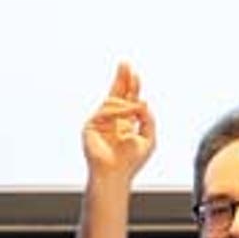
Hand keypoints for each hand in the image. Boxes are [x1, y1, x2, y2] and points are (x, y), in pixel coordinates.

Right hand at [82, 62, 155, 182]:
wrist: (115, 174)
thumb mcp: (148, 137)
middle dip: (121, 78)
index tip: (134, 72)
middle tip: (125, 63)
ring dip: (128, 104)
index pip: (126, 99)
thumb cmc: (131, 161)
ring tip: (139, 109)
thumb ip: (148, 118)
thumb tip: (143, 101)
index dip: (130, 86)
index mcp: (124, 122)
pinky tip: (129, 115)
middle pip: (115, 94)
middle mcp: (111, 120)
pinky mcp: (90, 126)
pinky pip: (104, 111)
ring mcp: (99, 122)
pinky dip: (118, 112)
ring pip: (113, 102)